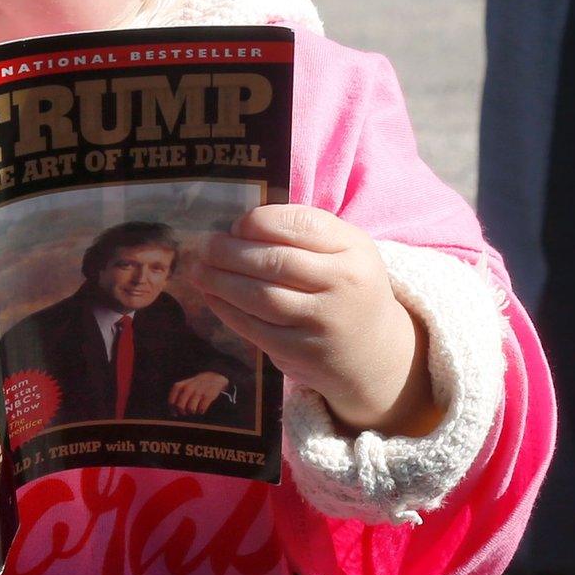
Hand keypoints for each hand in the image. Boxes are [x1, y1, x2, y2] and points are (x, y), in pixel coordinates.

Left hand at [168, 371, 229, 415]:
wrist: (212, 376)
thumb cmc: (195, 386)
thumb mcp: (183, 387)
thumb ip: (176, 398)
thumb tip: (173, 413)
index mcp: (179, 386)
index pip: (171, 402)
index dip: (173, 410)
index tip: (176, 413)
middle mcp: (187, 388)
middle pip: (180, 407)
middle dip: (183, 412)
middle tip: (187, 412)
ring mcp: (198, 391)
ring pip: (191, 409)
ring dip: (193, 412)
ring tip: (195, 409)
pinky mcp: (208, 395)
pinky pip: (201, 409)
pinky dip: (201, 411)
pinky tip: (202, 408)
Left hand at [195, 205, 441, 436]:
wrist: (374, 353)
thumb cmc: (348, 288)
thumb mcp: (346, 250)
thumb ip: (304, 232)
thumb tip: (240, 226)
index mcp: (354, 248)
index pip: (301, 225)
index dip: (259, 222)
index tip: (236, 225)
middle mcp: (343, 284)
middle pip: (275, 262)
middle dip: (230, 252)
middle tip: (205, 246)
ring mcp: (323, 322)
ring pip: (261, 297)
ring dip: (221, 281)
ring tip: (199, 270)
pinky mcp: (302, 353)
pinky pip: (256, 328)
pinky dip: (227, 310)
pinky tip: (212, 296)